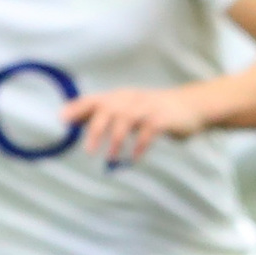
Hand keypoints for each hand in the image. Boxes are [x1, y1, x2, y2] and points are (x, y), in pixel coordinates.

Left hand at [61, 83, 212, 164]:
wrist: (193, 106)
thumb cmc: (155, 110)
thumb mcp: (128, 109)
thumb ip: (103, 113)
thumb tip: (72, 119)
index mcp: (121, 96)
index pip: (95, 99)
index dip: (78, 108)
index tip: (63, 120)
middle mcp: (132, 99)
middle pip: (109, 109)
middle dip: (97, 129)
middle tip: (89, 151)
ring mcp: (149, 107)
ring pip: (127, 120)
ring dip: (116, 140)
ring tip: (110, 158)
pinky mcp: (164, 118)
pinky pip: (148, 131)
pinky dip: (139, 145)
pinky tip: (133, 158)